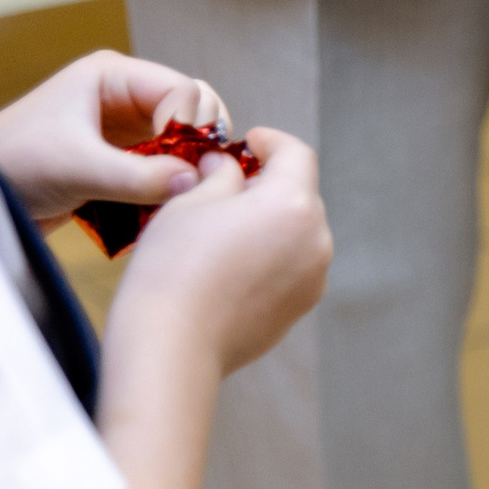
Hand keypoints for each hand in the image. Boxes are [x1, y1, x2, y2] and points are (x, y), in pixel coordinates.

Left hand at [0, 51, 226, 228]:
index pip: (182, 90)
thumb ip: (140, 176)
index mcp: (111, 75)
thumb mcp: (79, 168)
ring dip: (189, 163)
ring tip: (186, 191)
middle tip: (199, 178)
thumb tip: (196, 181)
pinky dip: (174, 179)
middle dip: (199, 142)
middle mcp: (123, 94)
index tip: (189, 163)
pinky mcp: (121, 156)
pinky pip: (166, 162)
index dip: (192, 125)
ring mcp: (124, 126)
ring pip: (183, 137)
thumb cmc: (14, 165)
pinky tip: (169, 200)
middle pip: (192, 109)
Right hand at [111, 129, 331, 376]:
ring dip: (270, 222)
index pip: (297, 155)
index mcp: (293, 203)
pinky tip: (230, 265)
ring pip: (296, 233)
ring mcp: (313, 278)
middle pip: (299, 195)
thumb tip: (227, 166)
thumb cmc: (173, 267)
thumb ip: (220, 175)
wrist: (172, 346)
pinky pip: (291, 267)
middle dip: (268, 184)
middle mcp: (316, 239)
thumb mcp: (190, 202)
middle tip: (226, 183)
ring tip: (224, 227)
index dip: (272, 142)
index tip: (249, 141)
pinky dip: (270, 256)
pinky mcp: (300, 308)